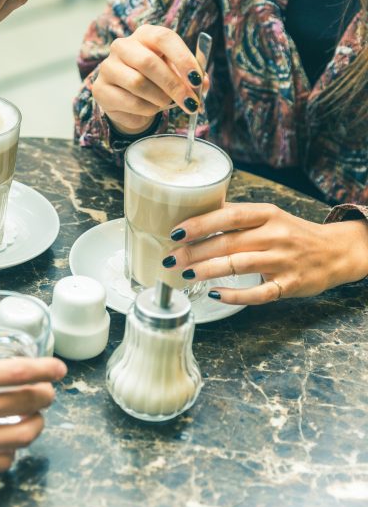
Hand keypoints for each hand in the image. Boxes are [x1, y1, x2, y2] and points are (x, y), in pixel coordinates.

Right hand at [0, 350, 66, 484]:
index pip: (14, 372)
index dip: (44, 368)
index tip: (58, 368)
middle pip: (27, 402)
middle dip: (46, 395)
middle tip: (46, 391)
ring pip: (22, 436)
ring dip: (34, 425)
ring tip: (32, 418)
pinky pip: (0, 464)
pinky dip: (10, 453)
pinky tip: (5, 444)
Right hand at [92, 25, 206, 133]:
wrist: (129, 101)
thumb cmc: (157, 81)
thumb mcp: (177, 74)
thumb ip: (191, 76)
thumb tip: (202, 83)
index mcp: (145, 34)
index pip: (163, 38)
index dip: (182, 58)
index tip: (196, 79)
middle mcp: (122, 46)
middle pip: (148, 62)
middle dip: (173, 85)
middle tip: (190, 102)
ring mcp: (108, 67)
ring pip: (138, 83)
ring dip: (160, 98)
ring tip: (167, 103)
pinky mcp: (100, 90)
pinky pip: (130, 101)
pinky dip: (147, 109)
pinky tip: (151, 108)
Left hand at [165, 203, 367, 304]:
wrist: (336, 252)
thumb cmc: (291, 233)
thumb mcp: (268, 217)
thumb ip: (236, 215)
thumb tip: (192, 211)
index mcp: (267, 214)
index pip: (230, 216)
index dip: (201, 224)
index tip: (175, 232)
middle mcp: (275, 235)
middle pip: (228, 243)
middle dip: (194, 252)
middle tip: (170, 258)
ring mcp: (283, 261)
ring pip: (238, 266)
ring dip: (207, 270)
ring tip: (185, 274)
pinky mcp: (289, 285)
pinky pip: (258, 293)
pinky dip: (233, 295)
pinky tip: (213, 294)